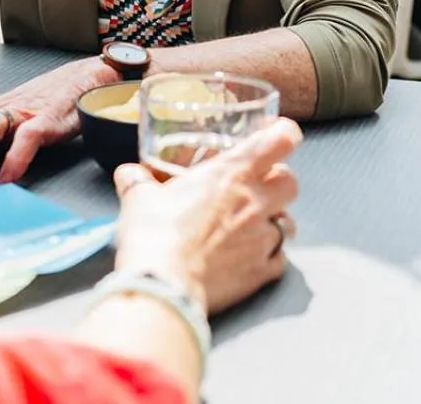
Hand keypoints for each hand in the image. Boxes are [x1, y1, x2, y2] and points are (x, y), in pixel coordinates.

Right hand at [111, 118, 302, 314]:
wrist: (164, 287)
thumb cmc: (154, 237)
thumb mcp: (139, 199)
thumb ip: (137, 181)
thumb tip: (128, 173)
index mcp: (231, 173)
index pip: (280, 139)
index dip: (283, 133)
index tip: (276, 135)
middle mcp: (255, 202)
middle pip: (291, 181)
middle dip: (279, 181)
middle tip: (260, 185)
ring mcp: (262, 239)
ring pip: (289, 223)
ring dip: (275, 221)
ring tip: (253, 226)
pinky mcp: (262, 272)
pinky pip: (279, 261)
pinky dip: (268, 259)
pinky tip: (249, 260)